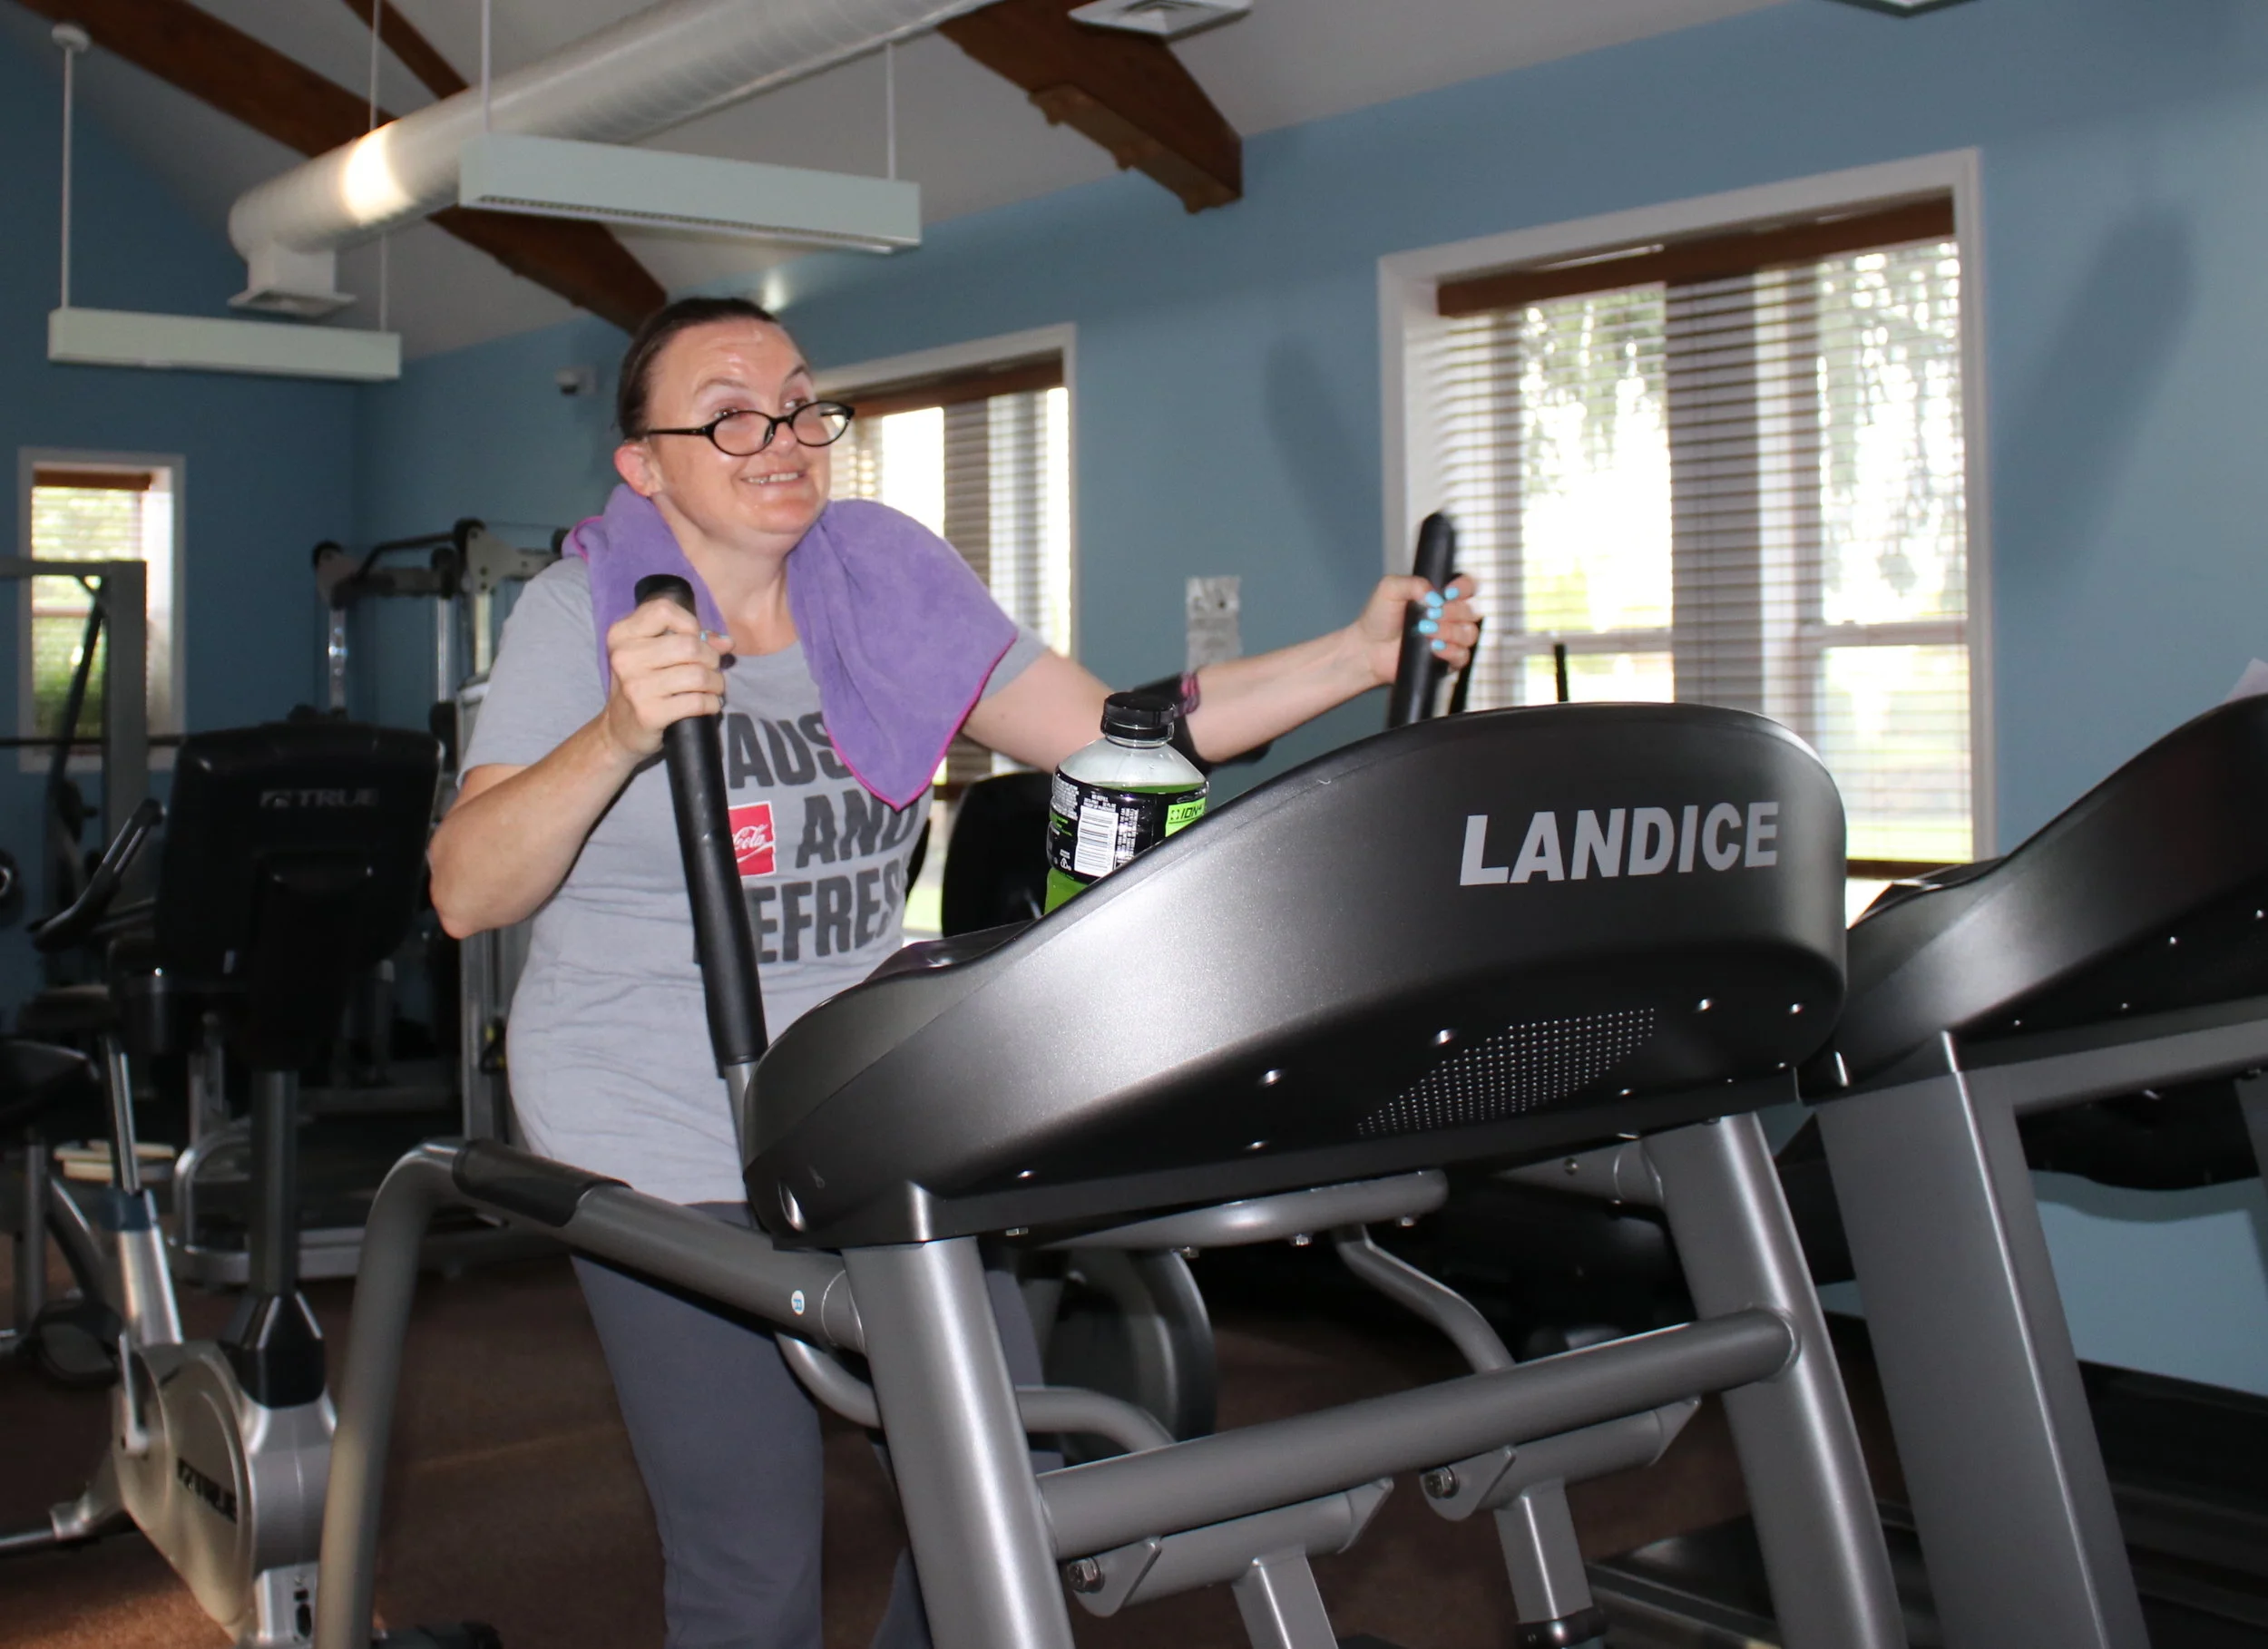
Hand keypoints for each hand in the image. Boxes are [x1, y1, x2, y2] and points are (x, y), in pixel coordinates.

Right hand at [600, 596, 731, 759]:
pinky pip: (697, 701)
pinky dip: (711, 703)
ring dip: (716, 682)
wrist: (620, 730)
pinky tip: (708, 704)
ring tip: (712, 688)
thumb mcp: (654, 655)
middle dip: (711, 658)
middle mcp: (625, 657)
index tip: (694, 639)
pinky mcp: (649, 713)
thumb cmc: (643, 684)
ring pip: (698, 674)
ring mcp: (635, 686)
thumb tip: (726, 642)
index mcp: (622, 635)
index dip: (689, 623)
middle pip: (689, 645)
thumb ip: (688, 640)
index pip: (663, 610)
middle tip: (710, 669)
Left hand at [1352, 572, 1482, 687]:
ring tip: (1426, 631)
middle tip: (1430, 615)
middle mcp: (1451, 616)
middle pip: (1472, 611)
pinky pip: (1463, 656)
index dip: (1464, 588)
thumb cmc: (1379, 617)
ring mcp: (1451, 639)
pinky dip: (1451, 651)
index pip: (1468, 587)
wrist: (1367, 648)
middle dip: (1453, 611)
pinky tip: (1434, 647)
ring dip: (1450, 631)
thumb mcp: (1390, 589)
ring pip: (1469, 633)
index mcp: (1441, 596)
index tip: (1447, 593)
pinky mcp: (1447, 661)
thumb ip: (1413, 583)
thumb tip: (1436, 596)